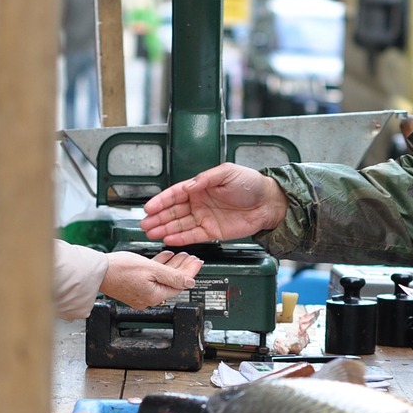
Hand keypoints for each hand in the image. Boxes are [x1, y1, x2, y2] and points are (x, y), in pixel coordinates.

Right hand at [99, 249, 202, 309]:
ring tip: (179, 255)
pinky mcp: (133, 287)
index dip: (190, 272)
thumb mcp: (152, 269)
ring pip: (161, 279)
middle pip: (172, 283)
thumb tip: (190, 282)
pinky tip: (163, 257)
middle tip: (191, 258)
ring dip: (171, 266)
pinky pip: (151, 278)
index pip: (180, 285)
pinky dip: (158, 268)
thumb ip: (172, 276)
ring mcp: (140, 294)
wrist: (97, 270)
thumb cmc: (119, 269)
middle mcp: (148, 299)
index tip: (197, 262)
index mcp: (154, 296)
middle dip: (183, 268)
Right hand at [140, 163, 287, 245]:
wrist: (268, 202)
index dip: (161, 201)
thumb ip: (205, 179)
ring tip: (151, 233)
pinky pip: (193, 236)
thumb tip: (187, 186)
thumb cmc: (250, 184)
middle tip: (144, 224)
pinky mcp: (213, 232)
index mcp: (200, 187)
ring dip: (165, 229)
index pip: (175, 194)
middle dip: (158, 217)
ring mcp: (205, 218)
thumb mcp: (227, 173)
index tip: (149, 207)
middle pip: (174, 211)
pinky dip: (181, 238)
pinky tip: (169, 239)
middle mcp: (199, 203)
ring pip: (180, 225)